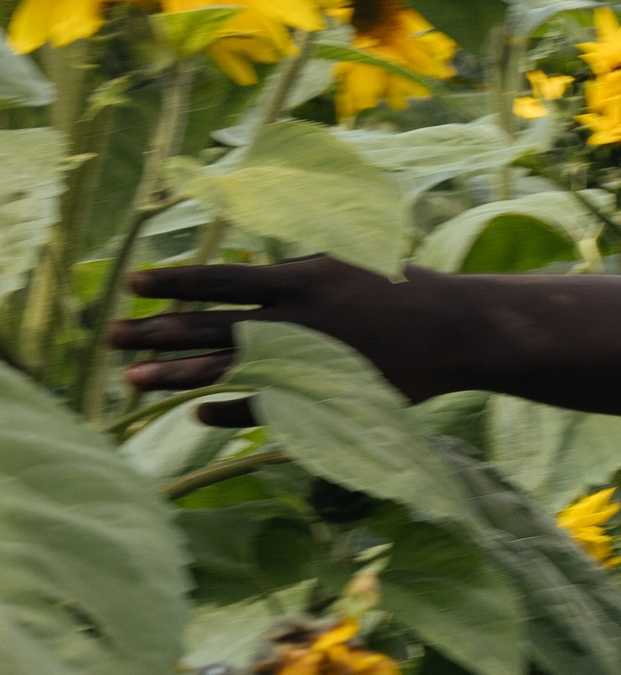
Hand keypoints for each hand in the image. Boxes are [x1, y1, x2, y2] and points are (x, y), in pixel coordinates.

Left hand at [111, 257, 480, 426]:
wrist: (458, 331)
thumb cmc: (405, 287)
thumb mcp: (349, 260)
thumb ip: (295, 269)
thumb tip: (242, 272)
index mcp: (303, 279)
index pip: (219, 281)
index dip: (172, 284)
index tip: (130, 285)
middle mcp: (295, 320)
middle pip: (209, 327)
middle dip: (154, 332)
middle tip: (108, 338)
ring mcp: (304, 361)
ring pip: (223, 368)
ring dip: (172, 375)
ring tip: (129, 380)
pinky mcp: (320, 394)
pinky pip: (261, 406)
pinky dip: (226, 410)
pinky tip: (195, 413)